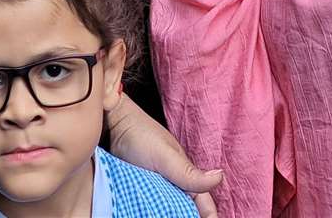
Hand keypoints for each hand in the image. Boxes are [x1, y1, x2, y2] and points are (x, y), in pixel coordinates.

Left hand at [106, 94, 222, 216]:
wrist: (112, 124)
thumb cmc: (140, 135)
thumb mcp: (165, 157)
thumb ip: (190, 173)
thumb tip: (219, 177)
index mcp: (187, 178)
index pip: (205, 207)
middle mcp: (175, 185)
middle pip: (188, 211)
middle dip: (187, 216)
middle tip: (171, 217)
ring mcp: (158, 188)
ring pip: (170, 210)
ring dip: (169, 214)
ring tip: (158, 215)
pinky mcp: (142, 191)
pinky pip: (151, 207)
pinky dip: (152, 212)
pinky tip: (146, 214)